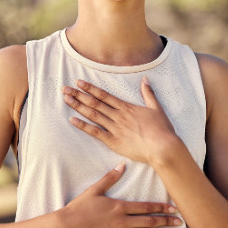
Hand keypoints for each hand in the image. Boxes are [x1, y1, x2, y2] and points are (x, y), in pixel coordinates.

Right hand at [60, 162, 179, 227]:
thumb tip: (122, 164)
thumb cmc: (79, 207)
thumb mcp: (95, 189)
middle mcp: (123, 221)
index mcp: (120, 206)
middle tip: (180, 221)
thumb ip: (110, 177)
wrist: (67, 226)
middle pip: (149, 220)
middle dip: (166, 220)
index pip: (146, 206)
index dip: (161, 207)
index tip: (174, 208)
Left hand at [62, 77, 180, 165]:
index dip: (90, 88)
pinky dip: (83, 126)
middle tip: (65, 89)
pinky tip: (73, 120)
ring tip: (66, 99)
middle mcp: (118, 115)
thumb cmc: (162, 129)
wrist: (163, 147)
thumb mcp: (156, 108)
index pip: (104, 95)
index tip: (79, 83)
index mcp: (127, 107)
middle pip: (95, 103)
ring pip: (93, 114)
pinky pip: (95, 132)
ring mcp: (115, 128)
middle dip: (78, 95)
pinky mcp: (114, 141)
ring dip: (78, 106)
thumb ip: (148, 94)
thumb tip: (145, 79)